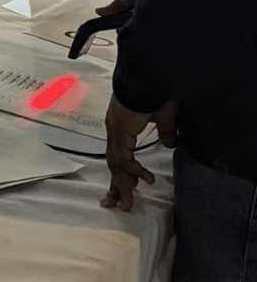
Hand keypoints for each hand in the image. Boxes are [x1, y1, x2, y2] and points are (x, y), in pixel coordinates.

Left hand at [100, 94, 172, 210]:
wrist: (147, 77)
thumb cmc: (153, 90)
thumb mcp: (162, 116)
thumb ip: (165, 131)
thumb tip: (169, 144)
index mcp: (121, 127)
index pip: (118, 156)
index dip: (121, 174)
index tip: (123, 190)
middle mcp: (115, 131)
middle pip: (113, 164)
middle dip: (115, 186)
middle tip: (114, 204)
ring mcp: (115, 131)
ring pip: (115, 165)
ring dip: (122, 185)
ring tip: (127, 204)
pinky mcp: (120, 131)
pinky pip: (123, 157)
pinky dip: (132, 171)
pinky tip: (142, 180)